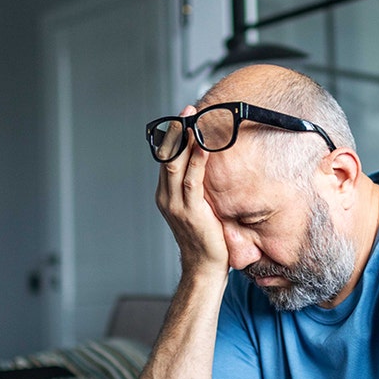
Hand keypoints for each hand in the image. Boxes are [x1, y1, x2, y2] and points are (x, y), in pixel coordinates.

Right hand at [156, 106, 228, 277]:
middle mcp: (166, 197)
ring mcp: (175, 204)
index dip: (174, 136)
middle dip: (176, 130)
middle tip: (186, 110)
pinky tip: (204, 144)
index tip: (184, 116)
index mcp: (166, 194)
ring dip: (184, 139)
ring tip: (192, 119)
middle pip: (166, 155)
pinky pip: (192, 180)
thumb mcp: (200, 208)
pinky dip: (197, 160)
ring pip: (175, 164)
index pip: (166, 158)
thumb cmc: (207, 239)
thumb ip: (199, 189)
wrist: (205, 268)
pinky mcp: (190, 211)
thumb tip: (211, 167)